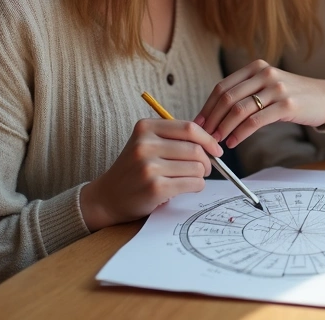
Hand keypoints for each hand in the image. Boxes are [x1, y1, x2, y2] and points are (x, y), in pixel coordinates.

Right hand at [80, 118, 220, 230]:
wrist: (107, 197)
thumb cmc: (135, 170)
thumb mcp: (147, 144)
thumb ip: (174, 139)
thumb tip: (212, 144)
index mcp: (145, 127)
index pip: (189, 128)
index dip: (208, 139)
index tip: (216, 150)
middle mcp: (145, 144)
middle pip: (195, 148)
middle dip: (207, 161)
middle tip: (206, 169)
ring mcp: (149, 166)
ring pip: (196, 167)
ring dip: (201, 175)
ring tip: (192, 179)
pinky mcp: (155, 187)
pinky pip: (192, 183)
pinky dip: (197, 186)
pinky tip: (188, 188)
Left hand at [194, 59, 324, 148]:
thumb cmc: (292, 95)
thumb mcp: (268, 86)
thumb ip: (246, 93)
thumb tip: (214, 114)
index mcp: (256, 68)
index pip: (222, 87)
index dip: (207, 106)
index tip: (198, 123)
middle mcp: (265, 74)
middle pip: (227, 98)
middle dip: (212, 119)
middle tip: (204, 136)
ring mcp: (277, 89)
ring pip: (239, 110)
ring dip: (223, 128)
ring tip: (217, 141)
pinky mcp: (287, 105)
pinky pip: (256, 121)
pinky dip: (240, 133)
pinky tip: (233, 142)